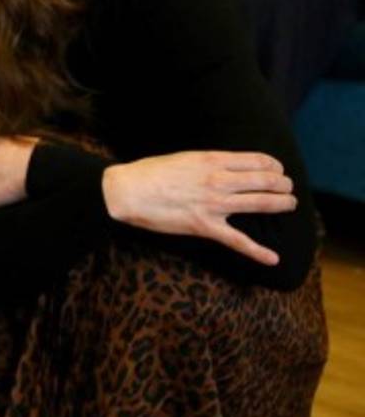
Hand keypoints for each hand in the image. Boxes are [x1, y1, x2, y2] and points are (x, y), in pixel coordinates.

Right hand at [102, 151, 295, 264]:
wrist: (127, 191)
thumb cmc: (150, 172)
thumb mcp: (184, 158)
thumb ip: (208, 162)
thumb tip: (225, 167)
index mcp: (212, 160)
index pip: (257, 160)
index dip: (273, 165)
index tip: (277, 169)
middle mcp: (219, 181)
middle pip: (265, 181)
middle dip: (282, 184)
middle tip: (287, 188)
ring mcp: (214, 204)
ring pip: (260, 203)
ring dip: (281, 203)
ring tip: (290, 204)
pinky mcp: (205, 227)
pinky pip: (237, 241)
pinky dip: (257, 251)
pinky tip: (273, 259)